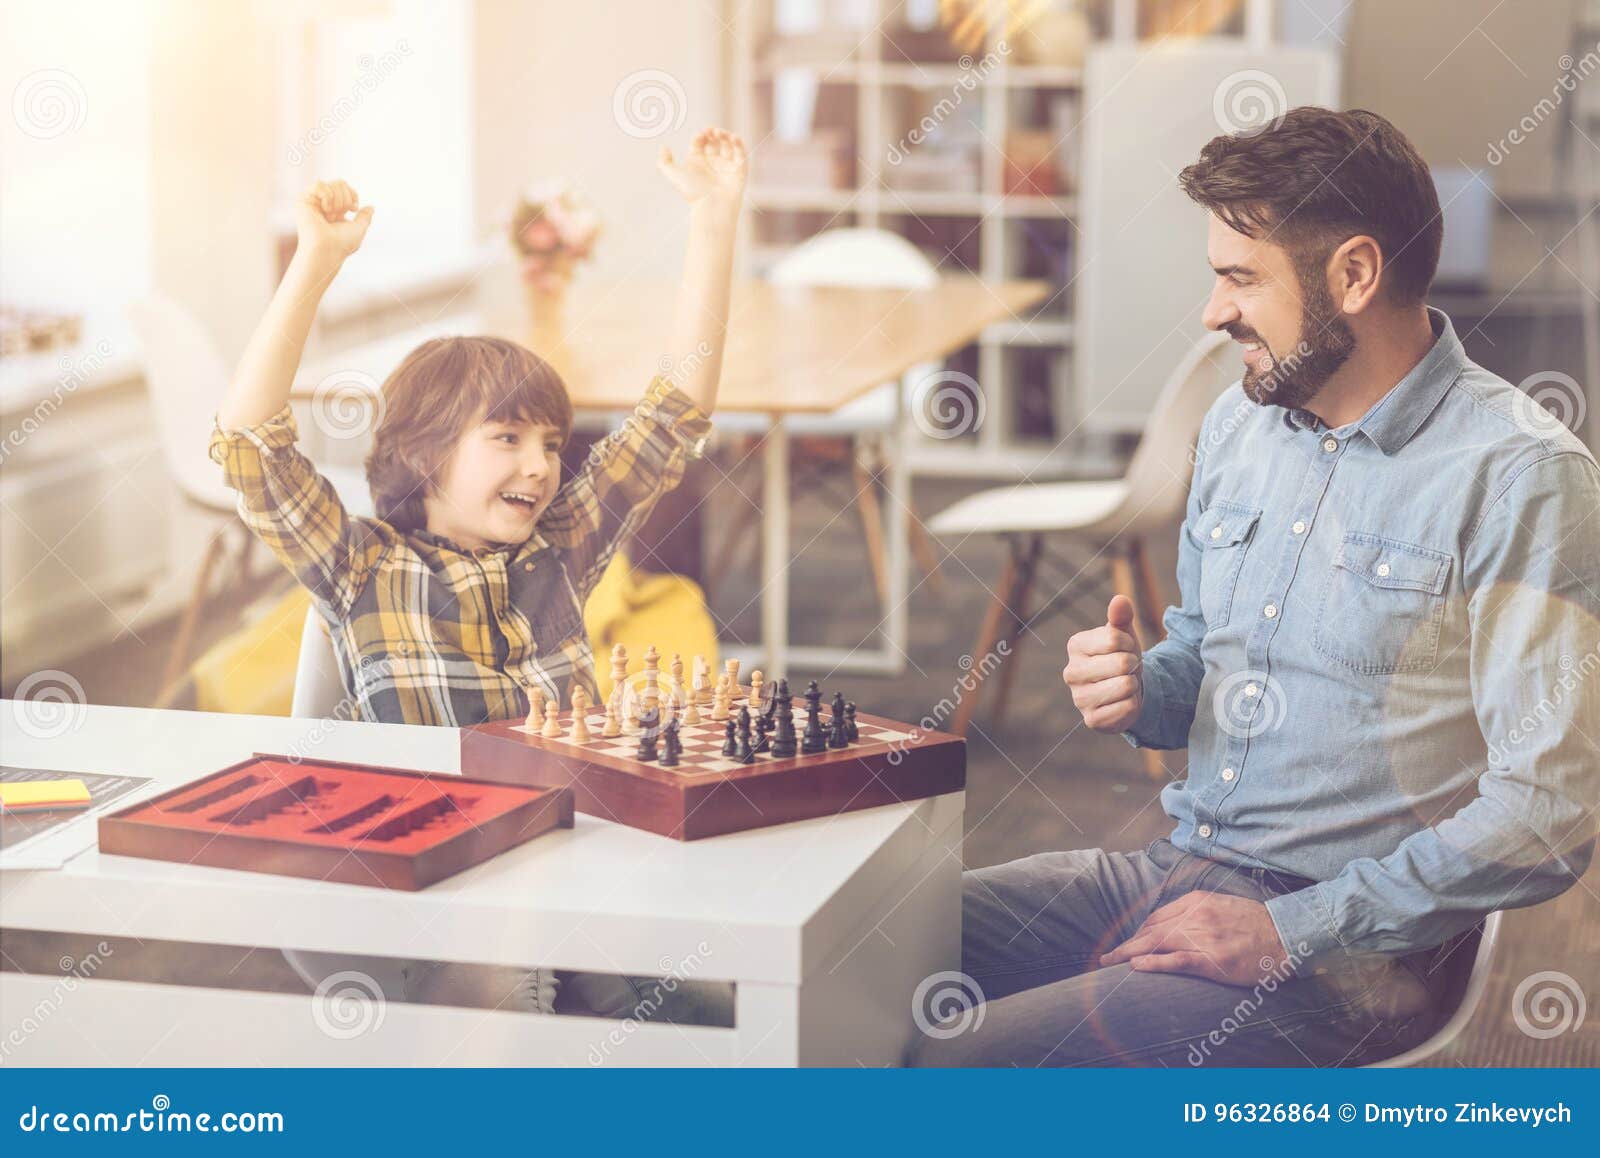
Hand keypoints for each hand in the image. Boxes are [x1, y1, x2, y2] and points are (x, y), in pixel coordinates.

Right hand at [294, 180, 373, 268]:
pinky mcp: (304, 199)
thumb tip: (371, 207)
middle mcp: (324, 204)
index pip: (346, 189)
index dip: (353, 195)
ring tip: (331, 216)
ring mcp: (314, 201)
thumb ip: (364, 217)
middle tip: (339, 215)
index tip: (353, 209)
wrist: (327, 249)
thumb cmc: (342, 243)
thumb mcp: (359, 229)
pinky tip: (325, 210)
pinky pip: (320, 184)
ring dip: (338, 201)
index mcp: (335, 209)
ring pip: (332, 183)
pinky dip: (327, 197)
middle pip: (340, 183)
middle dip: (346, 199)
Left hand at [657, 127, 747, 208]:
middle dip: (714, 133)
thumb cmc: (693, 193)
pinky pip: (741, 154)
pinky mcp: (739, 170)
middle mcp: (712, 163)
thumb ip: (664, 162)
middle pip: (714, 141)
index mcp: (697, 162)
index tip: (702, 134)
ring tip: (721, 133)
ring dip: (726, 136)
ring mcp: (726, 166)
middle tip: (713, 131)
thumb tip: (664, 146)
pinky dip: (739, 144)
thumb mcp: (674, 175)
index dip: (701, 135)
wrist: (712, 207)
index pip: (699, 141)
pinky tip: (734, 137)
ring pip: (728, 145)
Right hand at [1064, 595, 1143, 732]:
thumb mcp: (1123, 634)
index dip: (1129, 644)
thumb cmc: (1121, 656)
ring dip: (1133, 685)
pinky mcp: (1092, 720)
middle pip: (1121, 663)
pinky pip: (1127, 708)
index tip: (1125, 649)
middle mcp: (1071, 672)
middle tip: (1126, 669)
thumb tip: (1120, 600)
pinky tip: (1122, 702)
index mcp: (1075, 646)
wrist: (1125, 690)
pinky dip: (1133, 704)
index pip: (1114, 639)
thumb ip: (1121, 616)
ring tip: (1124, 684)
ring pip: (1126, 685)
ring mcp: (1079, 698)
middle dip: (1133, 665)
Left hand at [1099, 891, 1290, 984]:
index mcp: (1195, 902)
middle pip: (1149, 930)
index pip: (1156, 917)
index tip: (1127, 943)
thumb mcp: (1221, 906)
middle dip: (1125, 944)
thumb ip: (1198, 912)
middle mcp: (1194, 916)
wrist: (1284, 935)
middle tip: (1106, 957)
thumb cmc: (1256, 924)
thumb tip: (1174, 923)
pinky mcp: (1211, 959)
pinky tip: (1135, 967)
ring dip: (1128, 954)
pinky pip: (1175, 960)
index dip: (1137, 932)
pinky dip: (1153, 963)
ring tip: (1110, 964)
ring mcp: (1202, 936)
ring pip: (1155, 943)